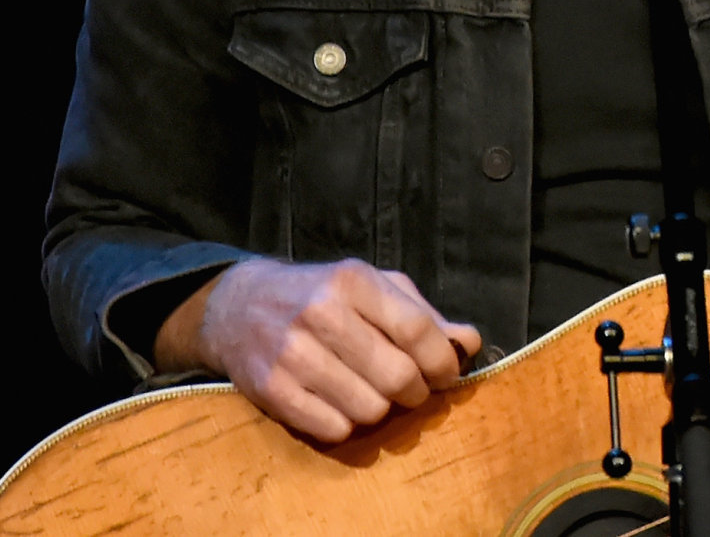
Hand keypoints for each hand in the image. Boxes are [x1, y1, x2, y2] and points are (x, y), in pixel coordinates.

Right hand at [155, 257, 483, 442]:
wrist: (239, 306)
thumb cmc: (322, 294)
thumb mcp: (373, 287)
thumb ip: (423, 313)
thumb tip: (470, 342)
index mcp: (353, 280)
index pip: (417, 330)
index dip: (443, 361)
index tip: (448, 374)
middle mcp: (321, 313)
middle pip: (397, 376)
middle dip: (416, 391)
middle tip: (411, 388)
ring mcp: (292, 354)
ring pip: (369, 409)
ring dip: (381, 409)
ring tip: (372, 392)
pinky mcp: (271, 390)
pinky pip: (333, 428)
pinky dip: (347, 424)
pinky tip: (340, 403)